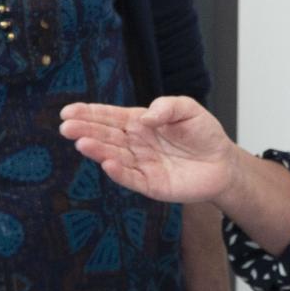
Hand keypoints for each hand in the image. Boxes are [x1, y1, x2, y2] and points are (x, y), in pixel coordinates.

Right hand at [61, 96, 238, 204]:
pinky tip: (106, 164)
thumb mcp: (188, 109)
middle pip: (106, 136)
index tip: (68, 111)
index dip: (88, 113)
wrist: (223, 163)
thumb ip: (168, 106)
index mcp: (139, 122)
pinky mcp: (151, 184)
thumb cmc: (204, 134)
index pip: (109, 116)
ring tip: (82, 143)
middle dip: (85, 131)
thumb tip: (145, 117)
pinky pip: (131, 178)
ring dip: (97, 150)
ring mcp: (141, 164)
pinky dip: (119, 173)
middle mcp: (135, 143)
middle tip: (66, 127)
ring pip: (114, 156)